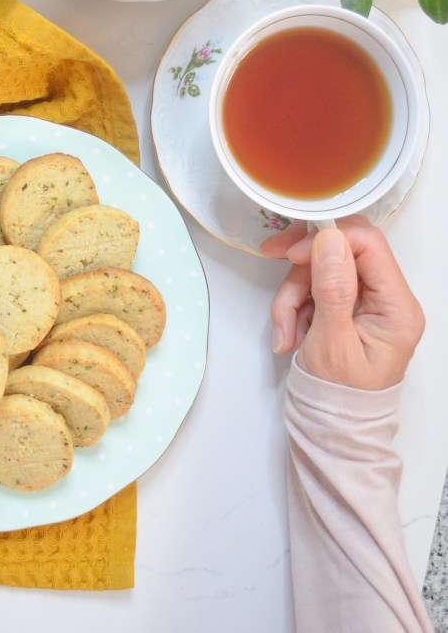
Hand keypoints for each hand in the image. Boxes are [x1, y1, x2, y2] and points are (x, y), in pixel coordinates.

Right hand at [261, 218, 424, 389]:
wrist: (331, 431)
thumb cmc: (337, 398)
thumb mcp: (331, 342)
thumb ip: (332, 288)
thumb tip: (330, 239)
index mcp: (398, 307)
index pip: (368, 244)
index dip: (328, 239)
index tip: (292, 253)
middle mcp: (388, 299)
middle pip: (342, 251)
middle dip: (304, 266)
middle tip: (272, 262)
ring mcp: (367, 303)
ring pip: (322, 268)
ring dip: (293, 293)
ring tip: (285, 330)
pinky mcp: (346, 307)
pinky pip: (315, 287)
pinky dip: (296, 305)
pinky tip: (291, 332)